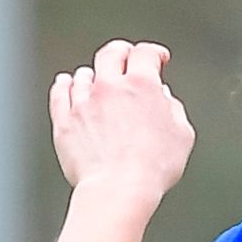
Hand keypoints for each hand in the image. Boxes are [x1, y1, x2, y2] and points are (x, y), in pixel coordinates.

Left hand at [48, 40, 193, 205]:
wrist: (118, 189)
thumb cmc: (155, 167)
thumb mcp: (182, 135)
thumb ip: (173, 109)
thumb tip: (162, 96)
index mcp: (142, 85)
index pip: (146, 53)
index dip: (154, 53)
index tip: (159, 60)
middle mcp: (110, 87)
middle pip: (111, 53)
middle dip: (122, 52)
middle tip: (127, 57)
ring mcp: (83, 102)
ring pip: (85, 74)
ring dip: (95, 75)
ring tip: (99, 82)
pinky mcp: (64, 120)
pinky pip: (60, 92)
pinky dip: (65, 84)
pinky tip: (67, 83)